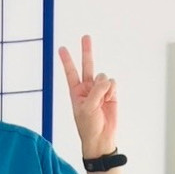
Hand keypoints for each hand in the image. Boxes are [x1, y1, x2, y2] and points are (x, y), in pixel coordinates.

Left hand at [58, 35, 117, 157]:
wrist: (101, 137)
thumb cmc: (88, 125)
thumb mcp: (87, 108)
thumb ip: (96, 91)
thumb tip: (106, 79)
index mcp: (75, 91)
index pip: (70, 72)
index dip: (66, 60)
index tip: (61, 48)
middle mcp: (87, 88)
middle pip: (87, 65)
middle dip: (86, 51)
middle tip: (85, 36)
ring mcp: (100, 90)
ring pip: (104, 77)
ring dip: (104, 87)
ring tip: (102, 101)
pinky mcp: (111, 94)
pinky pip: (113, 84)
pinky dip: (112, 91)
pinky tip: (110, 100)